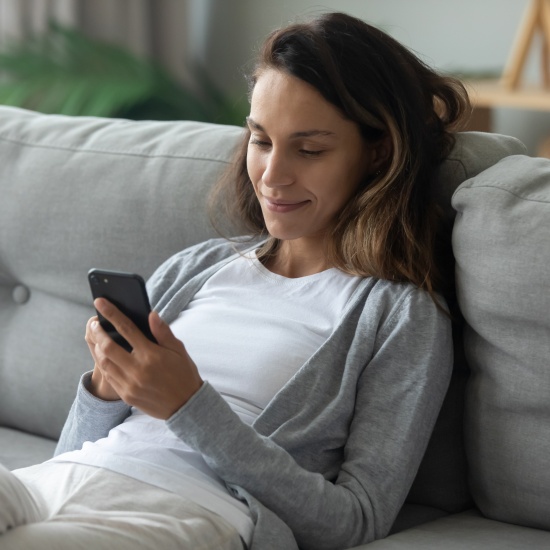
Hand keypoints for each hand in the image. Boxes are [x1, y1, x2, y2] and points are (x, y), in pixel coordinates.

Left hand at [87, 298, 202, 418]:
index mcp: (151, 355)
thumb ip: (163, 332)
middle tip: (94, 323)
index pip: (126, 329)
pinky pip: (108, 377)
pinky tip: (104, 356)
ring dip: (97, 348)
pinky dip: (103, 363)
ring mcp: (130, 384)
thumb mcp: (178, 350)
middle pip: (107, 346)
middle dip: (97, 332)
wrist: (186, 406)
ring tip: (96, 338)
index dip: (111, 313)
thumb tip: (150, 314)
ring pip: (103, 362)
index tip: (100, 302)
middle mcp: (138, 369)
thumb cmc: (184, 374)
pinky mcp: (126, 395)